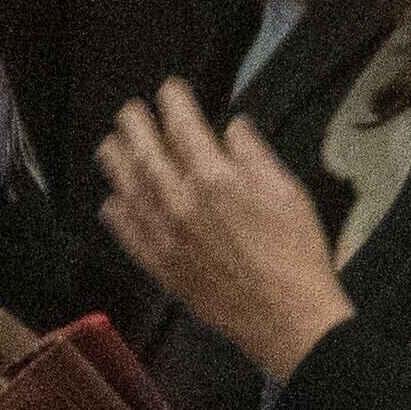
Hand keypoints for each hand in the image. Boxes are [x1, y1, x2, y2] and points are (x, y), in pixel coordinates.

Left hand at [95, 77, 353, 378]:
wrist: (288, 319)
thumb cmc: (298, 254)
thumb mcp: (290, 193)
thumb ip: (255, 156)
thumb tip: (232, 130)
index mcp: (216, 178)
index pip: (183, 125)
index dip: (173, 101)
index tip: (170, 90)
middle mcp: (180, 201)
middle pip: (144, 150)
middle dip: (134, 123)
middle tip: (131, 111)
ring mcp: (164, 234)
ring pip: (125, 186)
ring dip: (116, 160)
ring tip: (112, 144)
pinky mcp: (159, 264)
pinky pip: (125, 231)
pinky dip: (116, 210)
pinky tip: (115, 200)